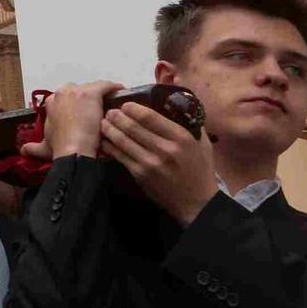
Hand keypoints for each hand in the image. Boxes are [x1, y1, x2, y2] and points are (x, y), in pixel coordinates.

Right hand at [23, 81, 118, 162]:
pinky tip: (120, 91)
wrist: (73, 150)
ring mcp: (76, 91)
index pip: (67, 97)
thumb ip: (33, 147)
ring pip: (93, 88)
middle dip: (87, 98)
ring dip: (101, 94)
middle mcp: (61, 92)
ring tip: (112, 103)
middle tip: (98, 111)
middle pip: (79, 90)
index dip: (76, 105)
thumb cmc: (59, 148)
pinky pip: (106, 85)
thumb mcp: (44, 147)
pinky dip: (114, 87)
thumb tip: (22, 150)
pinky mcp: (92, 93)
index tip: (84, 113)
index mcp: (51, 102)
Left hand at [101, 101, 218, 225]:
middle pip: (133, 127)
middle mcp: (165, 149)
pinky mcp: (141, 175)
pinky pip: (121, 157)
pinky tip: (105, 141)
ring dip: (110, 129)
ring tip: (104, 122)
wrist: (196, 202)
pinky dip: (110, 147)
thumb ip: (192, 123)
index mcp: (181, 138)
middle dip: (117, 117)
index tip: (125, 104)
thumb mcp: (203, 143)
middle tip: (110, 112)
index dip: (133, 109)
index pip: (150, 117)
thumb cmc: (200, 170)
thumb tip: (177, 104)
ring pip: (123, 141)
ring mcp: (151, 163)